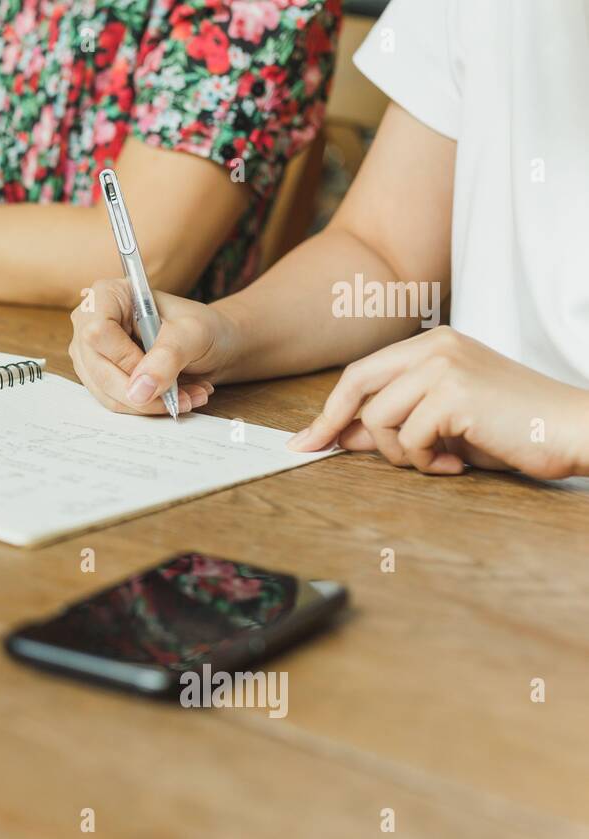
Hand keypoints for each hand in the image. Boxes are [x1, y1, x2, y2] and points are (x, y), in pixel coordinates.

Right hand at [68, 277, 241, 413]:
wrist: (210, 343)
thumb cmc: (202, 327)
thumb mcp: (193, 333)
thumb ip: (167, 357)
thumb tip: (139, 392)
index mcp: (108, 295)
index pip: (98, 333)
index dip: (127, 359)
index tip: (159, 372)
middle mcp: (90, 322)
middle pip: (98, 369)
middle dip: (143, 393)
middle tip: (182, 397)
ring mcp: (90, 352)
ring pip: (105, 393)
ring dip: (149, 404)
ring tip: (186, 397)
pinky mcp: (98, 376)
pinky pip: (114, 402)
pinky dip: (147, 407)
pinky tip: (174, 398)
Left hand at [288, 326, 588, 477]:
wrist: (573, 430)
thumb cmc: (513, 430)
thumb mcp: (443, 425)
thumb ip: (395, 423)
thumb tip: (341, 435)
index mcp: (433, 345)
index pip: (363, 373)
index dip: (331, 408)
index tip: (306, 437)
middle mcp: (435, 347)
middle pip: (356, 383)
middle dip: (332, 423)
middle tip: (313, 450)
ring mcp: (443, 366)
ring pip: (378, 420)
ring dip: (401, 454)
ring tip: (441, 461)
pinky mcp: (453, 393)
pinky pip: (408, 439)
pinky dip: (427, 462)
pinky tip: (458, 464)